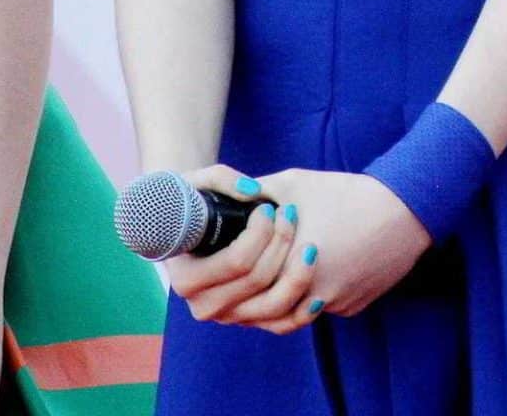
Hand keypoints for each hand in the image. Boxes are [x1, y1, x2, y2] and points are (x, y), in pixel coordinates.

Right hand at [163, 164, 309, 331]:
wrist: (187, 230)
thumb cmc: (193, 204)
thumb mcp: (199, 182)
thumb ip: (223, 180)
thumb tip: (252, 192)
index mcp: (187, 278)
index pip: (236, 262)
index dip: (260, 233)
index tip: (269, 208)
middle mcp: (205, 304)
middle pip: (258, 280)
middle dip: (281, 243)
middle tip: (290, 213)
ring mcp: (228, 316)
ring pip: (273, 306)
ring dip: (298, 275)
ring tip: (311, 246)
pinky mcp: (248, 320)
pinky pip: (280, 325)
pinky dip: (302, 312)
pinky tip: (319, 294)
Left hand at [230, 168, 430, 332]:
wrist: (402, 210)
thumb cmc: (344, 192)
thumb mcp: (293, 183)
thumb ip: (257, 195)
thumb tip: (228, 200)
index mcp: (289, 264)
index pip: (245, 290)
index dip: (229, 282)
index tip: (224, 267)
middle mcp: (311, 293)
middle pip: (264, 313)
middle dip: (245, 300)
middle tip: (234, 286)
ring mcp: (334, 304)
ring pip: (291, 319)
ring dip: (273, 305)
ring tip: (261, 284)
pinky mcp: (351, 306)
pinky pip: (320, 310)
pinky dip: (306, 298)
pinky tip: (302, 276)